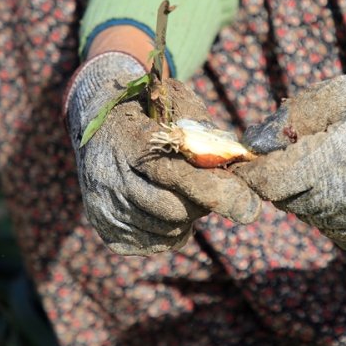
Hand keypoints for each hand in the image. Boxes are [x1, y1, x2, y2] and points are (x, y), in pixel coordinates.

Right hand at [66, 52, 260, 254]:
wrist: (95, 121)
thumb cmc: (148, 109)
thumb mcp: (176, 101)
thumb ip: (206, 132)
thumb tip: (240, 164)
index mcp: (128, 140)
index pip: (176, 175)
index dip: (216, 192)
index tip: (250, 207)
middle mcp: (109, 177)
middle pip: (175, 210)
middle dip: (204, 202)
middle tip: (210, 185)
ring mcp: (103, 207)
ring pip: (168, 230)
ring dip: (188, 216)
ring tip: (181, 189)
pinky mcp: (106, 229)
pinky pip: (155, 243)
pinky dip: (171, 230)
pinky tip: (165, 204)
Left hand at [235, 73, 345, 256]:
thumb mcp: (339, 93)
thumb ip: (292, 116)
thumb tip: (253, 142)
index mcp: (338, 160)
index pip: (271, 182)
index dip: (255, 172)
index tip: (250, 161)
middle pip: (287, 201)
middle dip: (284, 179)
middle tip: (303, 154)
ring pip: (309, 216)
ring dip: (309, 195)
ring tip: (336, 166)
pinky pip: (335, 229)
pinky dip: (334, 211)